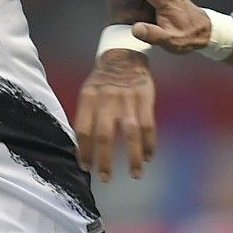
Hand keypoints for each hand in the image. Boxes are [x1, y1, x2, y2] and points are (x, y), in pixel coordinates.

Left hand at [75, 49, 156, 180]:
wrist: (125, 54)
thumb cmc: (103, 79)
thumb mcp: (88, 91)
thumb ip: (86, 116)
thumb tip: (83, 149)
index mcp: (88, 97)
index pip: (83, 130)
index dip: (84, 151)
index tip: (86, 167)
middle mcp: (107, 98)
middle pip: (104, 135)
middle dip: (104, 161)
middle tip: (105, 178)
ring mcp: (128, 99)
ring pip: (130, 133)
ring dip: (132, 157)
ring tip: (134, 174)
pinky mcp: (145, 98)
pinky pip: (148, 126)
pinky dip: (149, 144)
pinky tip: (147, 158)